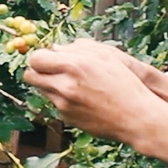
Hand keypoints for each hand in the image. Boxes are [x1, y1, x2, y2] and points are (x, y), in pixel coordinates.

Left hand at [40, 39, 167, 113]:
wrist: (136, 117)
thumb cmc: (126, 84)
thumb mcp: (107, 57)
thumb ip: (79, 49)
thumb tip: (57, 48)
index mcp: (73, 66)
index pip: (36, 59)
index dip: (40, 57)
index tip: (48, 57)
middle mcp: (64, 86)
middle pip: (31, 76)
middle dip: (38, 71)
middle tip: (51, 69)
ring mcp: (63, 105)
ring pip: (42, 90)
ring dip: (51, 85)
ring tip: (72, 83)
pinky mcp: (67, 119)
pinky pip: (55, 104)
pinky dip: (63, 100)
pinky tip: (82, 98)